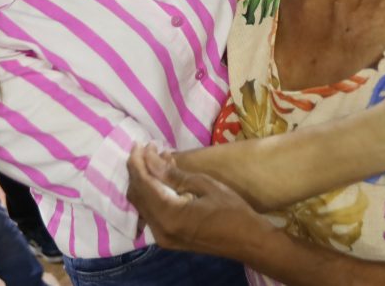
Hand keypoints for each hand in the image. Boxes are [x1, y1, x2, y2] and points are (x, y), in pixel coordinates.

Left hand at [126, 145, 271, 259]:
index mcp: (169, 215)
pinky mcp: (168, 238)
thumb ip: (173, 174)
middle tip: (150, 149)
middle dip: (139, 169)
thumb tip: (149, 158)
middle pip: (136, 194)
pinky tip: (163, 178)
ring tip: (157, 159)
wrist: (248, 241)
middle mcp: (159, 229)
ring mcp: (162, 236)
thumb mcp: (205, 185)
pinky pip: (151, 212)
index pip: (143, 184)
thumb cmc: (232, 211)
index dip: (138, 162)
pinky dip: (152, 194)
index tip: (141, 143)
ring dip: (144, 181)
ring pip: (141, 204)